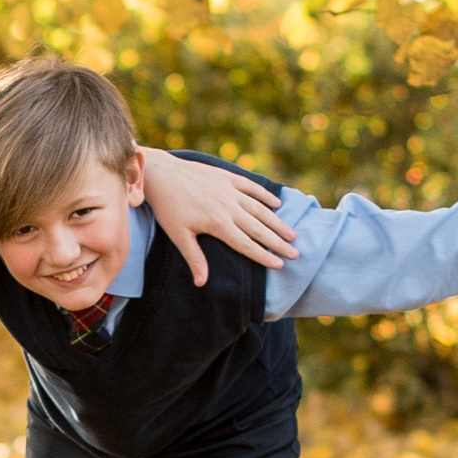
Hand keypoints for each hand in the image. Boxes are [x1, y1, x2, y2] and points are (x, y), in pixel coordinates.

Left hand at [140, 147, 298, 284]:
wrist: (162, 174)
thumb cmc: (168, 208)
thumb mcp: (179, 236)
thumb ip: (194, 258)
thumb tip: (202, 283)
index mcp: (218, 224)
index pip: (246, 244)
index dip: (264, 256)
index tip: (279, 265)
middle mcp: (229, 207)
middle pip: (259, 229)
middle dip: (278, 243)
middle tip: (295, 253)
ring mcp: (230, 190)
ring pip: (260, 209)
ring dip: (277, 222)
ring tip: (292, 234)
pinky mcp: (228, 177)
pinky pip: (252, 187)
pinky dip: (265, 196)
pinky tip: (277, 204)